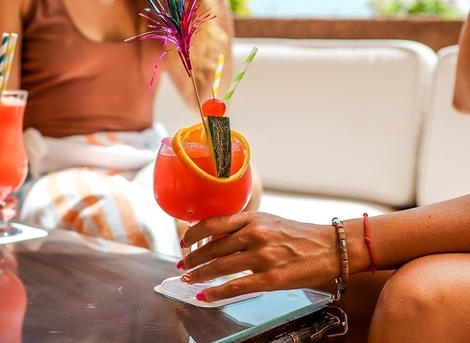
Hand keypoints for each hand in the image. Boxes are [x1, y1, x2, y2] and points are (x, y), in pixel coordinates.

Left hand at [179, 211, 338, 301]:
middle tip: (183, 264)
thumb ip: (244, 228)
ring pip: (220, 266)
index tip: (184, 240)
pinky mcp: (271, 278)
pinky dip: (217, 292)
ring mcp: (262, 256)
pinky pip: (236, 286)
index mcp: (253, 218)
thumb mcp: (269, 221)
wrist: (330, 247)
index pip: (213, 223)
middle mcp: (255, 234)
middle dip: (193, 258)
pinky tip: (207, 295)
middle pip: (213, 247)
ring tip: (189, 279)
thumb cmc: (300, 235)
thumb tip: (217, 239)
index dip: (194, 233)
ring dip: (200, 274)